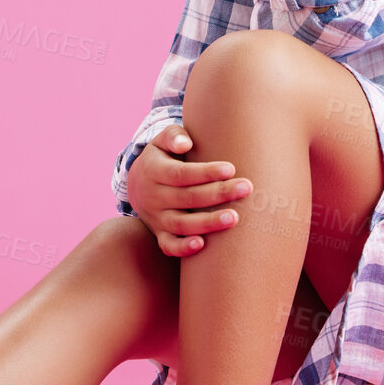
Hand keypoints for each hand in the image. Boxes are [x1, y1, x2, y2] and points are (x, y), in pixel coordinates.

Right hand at [126, 124, 252, 257]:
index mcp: (154, 171)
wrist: (137, 185)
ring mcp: (156, 218)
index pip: (181, 174)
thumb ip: (173, 136)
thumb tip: (185, 143)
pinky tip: (202, 244)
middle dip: (218, 194)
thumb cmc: (162, 157)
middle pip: (187, 198)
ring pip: (181, 224)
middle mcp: (153, 196)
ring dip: (208, 223)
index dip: (206, 172)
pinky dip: (183, 248)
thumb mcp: (162, 141)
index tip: (231, 168)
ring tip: (234, 217)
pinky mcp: (160, 234)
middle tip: (246, 188)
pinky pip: (169, 246)